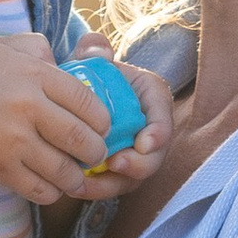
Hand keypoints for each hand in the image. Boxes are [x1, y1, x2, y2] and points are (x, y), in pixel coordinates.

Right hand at [0, 33, 114, 204]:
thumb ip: (35, 48)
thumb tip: (63, 59)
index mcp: (33, 74)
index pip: (87, 101)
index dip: (102, 120)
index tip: (100, 127)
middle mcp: (28, 106)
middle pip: (83, 138)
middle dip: (95, 152)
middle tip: (92, 154)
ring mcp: (13, 140)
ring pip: (65, 169)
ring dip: (75, 177)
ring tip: (74, 175)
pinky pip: (40, 189)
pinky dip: (51, 192)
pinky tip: (49, 186)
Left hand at [64, 32, 175, 200]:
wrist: (82, 97)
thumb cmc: (92, 76)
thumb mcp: (93, 59)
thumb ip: (94, 50)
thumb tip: (96, 48)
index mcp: (151, 97)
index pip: (163, 116)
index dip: (159, 133)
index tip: (144, 143)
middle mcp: (150, 130)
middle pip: (155, 156)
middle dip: (139, 165)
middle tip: (117, 164)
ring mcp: (136, 154)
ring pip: (133, 178)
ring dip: (112, 184)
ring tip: (85, 182)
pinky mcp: (119, 172)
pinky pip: (112, 186)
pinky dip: (96, 190)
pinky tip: (75, 187)